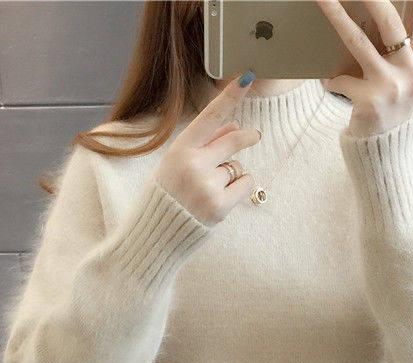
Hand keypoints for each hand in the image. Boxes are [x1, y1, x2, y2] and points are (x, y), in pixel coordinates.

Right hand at [153, 71, 261, 224]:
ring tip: (209, 190)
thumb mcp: (178, 163)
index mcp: (180, 150)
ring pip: (238, 167)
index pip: (209, 117)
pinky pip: (245, 184)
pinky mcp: (220, 206)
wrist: (157, 235)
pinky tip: (222, 198)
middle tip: (254, 135)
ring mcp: (208, 186)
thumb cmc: (168, 195)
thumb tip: (234, 126)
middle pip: (232, 141)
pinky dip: (240, 189)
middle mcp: (194, 165)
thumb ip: (205, 144)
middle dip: (246, 137)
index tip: (247, 77)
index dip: (229, 97)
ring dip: (232, 174)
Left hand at [316, 0, 412, 136]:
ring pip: (359, 43)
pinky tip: (329, 82)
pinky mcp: (368, 102)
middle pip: (392, 23)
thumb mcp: (409, 79)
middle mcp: (411, 72)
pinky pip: (342, 80)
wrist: (388, 152)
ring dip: (337, 18)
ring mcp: (390, 87)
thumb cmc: (395, 107)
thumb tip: (382, 12)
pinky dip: (332, 79)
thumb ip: (405, 50)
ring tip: (322, 0)